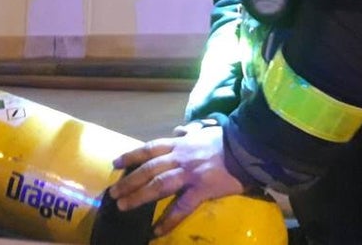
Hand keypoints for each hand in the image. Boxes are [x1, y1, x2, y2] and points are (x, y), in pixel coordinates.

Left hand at [109, 125, 244, 236]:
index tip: (116, 162)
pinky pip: (182, 206)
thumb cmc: (228, 139)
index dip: (132, 155)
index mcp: (181, 143)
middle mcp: (181, 156)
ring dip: (139, 196)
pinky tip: (157, 230)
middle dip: (129, 180)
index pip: (150, 147)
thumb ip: (189, 133)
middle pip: (149, 168)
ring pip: (158, 184)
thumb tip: (179, 132)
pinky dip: (168, 219)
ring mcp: (190, 173)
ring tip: (123, 206)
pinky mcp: (202, 188)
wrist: (248, 146)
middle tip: (113, 193)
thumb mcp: (204, 131)